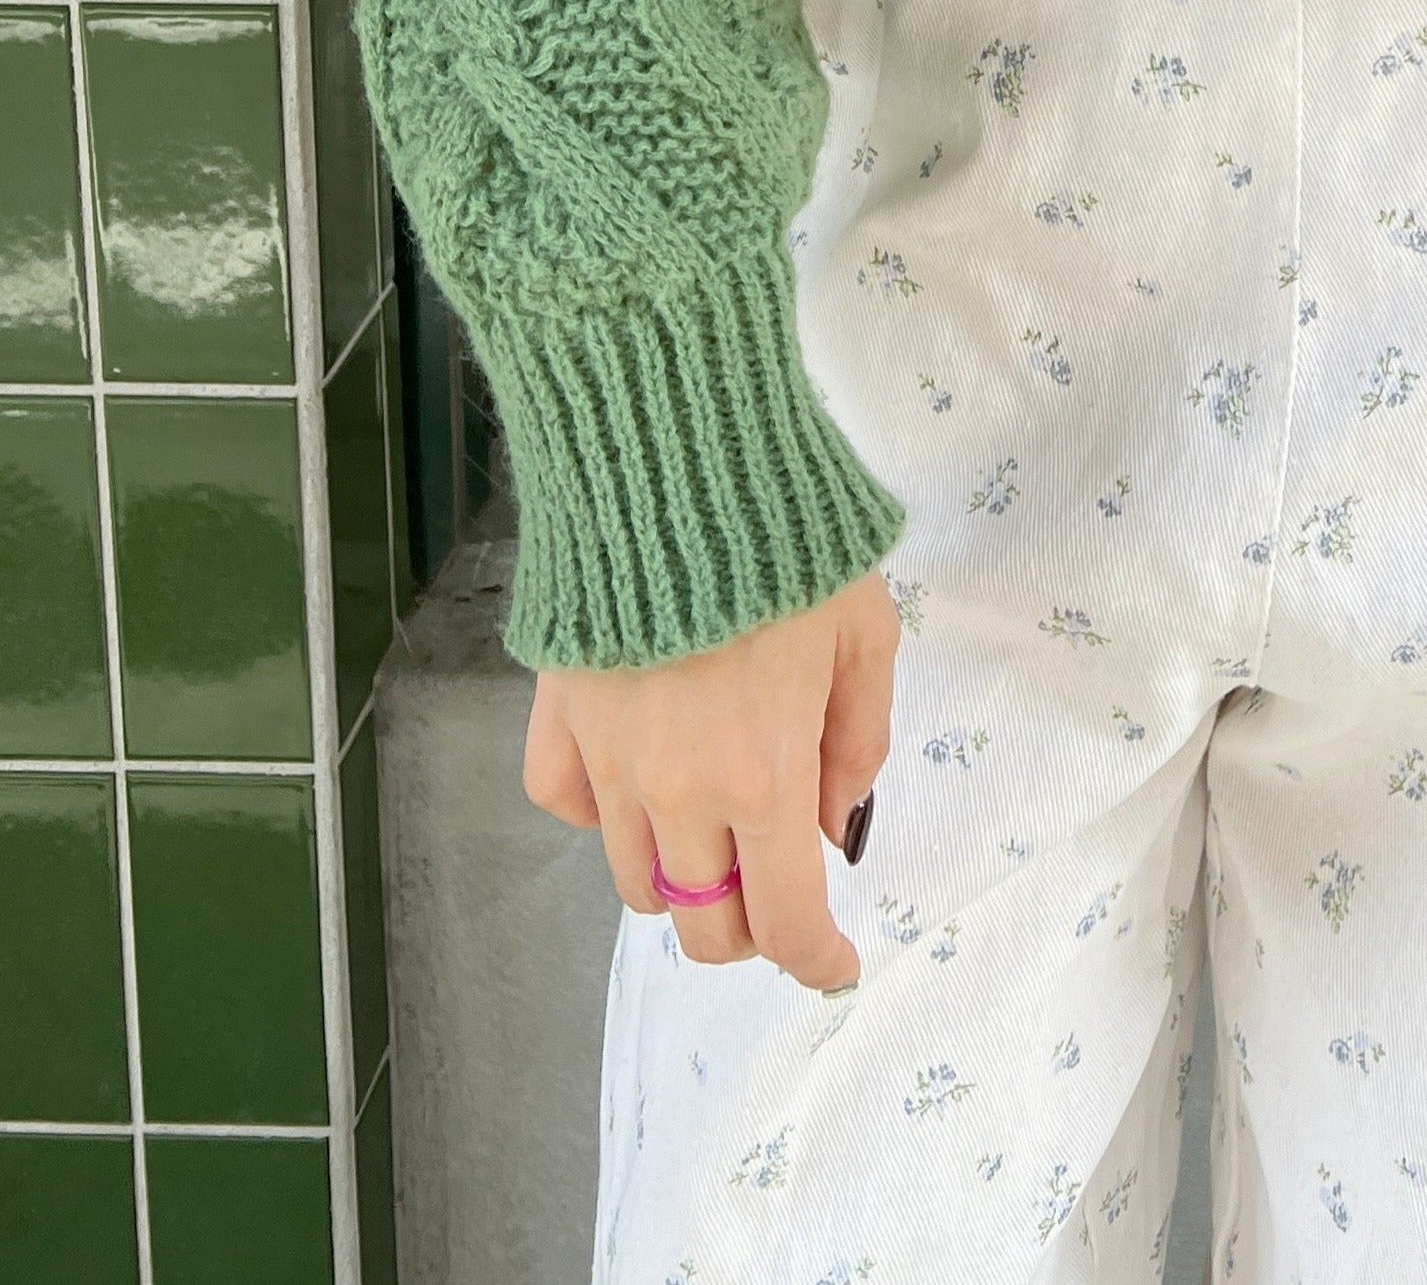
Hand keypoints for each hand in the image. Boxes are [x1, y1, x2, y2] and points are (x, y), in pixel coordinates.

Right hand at [521, 575, 897, 985]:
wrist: (675, 463)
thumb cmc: (788, 540)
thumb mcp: (866, 632)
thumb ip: (857, 741)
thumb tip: (834, 827)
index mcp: (765, 779)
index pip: (784, 921)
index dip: (815, 962)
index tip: (835, 966)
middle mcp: (679, 793)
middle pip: (704, 925)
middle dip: (749, 930)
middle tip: (777, 893)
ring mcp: (607, 764)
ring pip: (636, 883)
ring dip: (683, 879)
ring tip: (715, 829)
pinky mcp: (555, 722)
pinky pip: (569, 809)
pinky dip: (604, 814)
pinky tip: (638, 775)